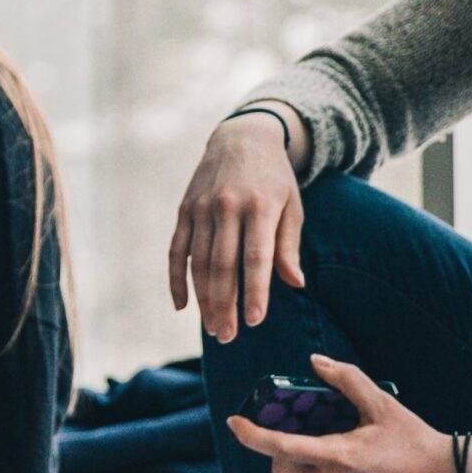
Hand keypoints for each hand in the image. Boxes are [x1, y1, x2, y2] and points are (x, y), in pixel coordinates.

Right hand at [170, 112, 304, 339]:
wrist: (242, 136)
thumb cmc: (274, 179)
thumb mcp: (291, 205)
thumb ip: (288, 245)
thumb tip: (294, 283)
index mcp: (260, 206)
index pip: (256, 256)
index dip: (255, 291)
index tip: (255, 321)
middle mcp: (228, 206)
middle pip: (223, 265)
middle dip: (225, 305)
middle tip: (227, 336)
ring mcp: (202, 208)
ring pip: (199, 263)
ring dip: (203, 300)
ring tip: (212, 328)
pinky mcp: (184, 211)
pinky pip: (177, 251)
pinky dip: (177, 280)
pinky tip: (182, 306)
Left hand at [226, 355, 452, 472]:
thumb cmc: (416, 440)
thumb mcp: (383, 404)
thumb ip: (347, 380)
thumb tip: (316, 362)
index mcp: (338, 457)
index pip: (279, 449)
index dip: (251, 436)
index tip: (234, 423)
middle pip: (282, 470)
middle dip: (279, 452)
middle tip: (293, 431)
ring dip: (311, 461)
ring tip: (343, 442)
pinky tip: (363, 463)